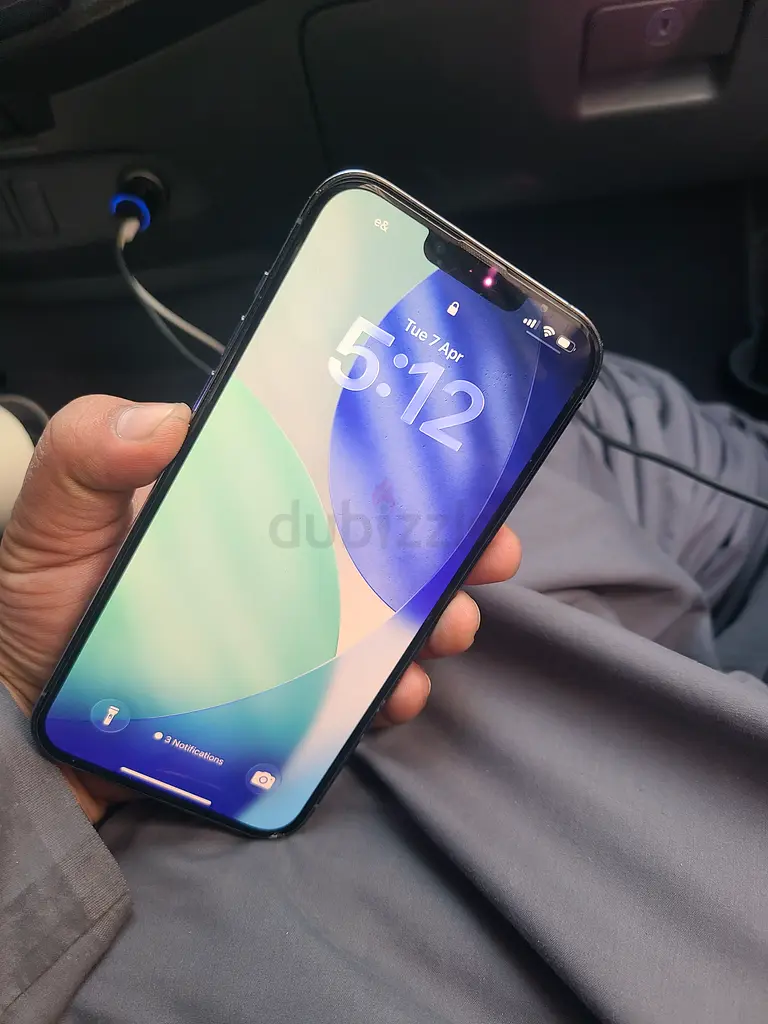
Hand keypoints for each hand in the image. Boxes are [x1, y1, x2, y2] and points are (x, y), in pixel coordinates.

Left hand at [0, 395, 520, 821]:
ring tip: (448, 625)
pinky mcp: (289, 696)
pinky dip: (389, 693)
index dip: (397, 459)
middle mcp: (278, 563)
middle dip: (447, 542)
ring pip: (384, 617)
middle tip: (488, 549)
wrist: (34, 721)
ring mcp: (290, 632)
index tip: (454, 459)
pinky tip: (398, 694)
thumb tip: (168, 422)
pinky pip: (355, 693)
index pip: (331, 468)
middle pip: (379, 543)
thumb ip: (89, 455)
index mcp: (240, 502)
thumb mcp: (55, 516)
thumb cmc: (46, 606)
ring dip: (433, 616)